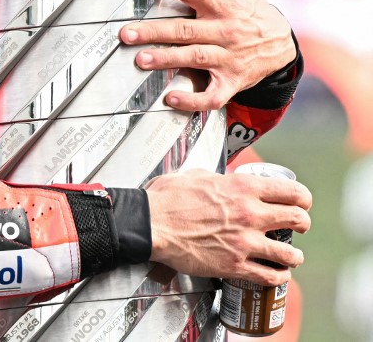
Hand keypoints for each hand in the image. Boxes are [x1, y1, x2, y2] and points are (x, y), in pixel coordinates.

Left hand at [119, 0, 295, 110]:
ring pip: (194, 59)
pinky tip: (169, 99)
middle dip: (154, 31)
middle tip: (125, 33)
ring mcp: (228, 58)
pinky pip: (212, 95)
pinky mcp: (230, 81)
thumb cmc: (251, 5)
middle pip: (185, 30)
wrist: (281, 43)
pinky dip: (192, 100)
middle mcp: (224, 31)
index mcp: (223, 4)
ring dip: (166, 60)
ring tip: (140, 59)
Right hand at [146, 169, 311, 284]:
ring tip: (291, 256)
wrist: (150, 223)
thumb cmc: (166, 198)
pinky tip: (277, 274)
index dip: (303, 199)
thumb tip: (223, 181)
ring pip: (291, 254)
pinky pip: (270, 276)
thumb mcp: (196, 175)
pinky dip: (278, 277)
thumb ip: (219, 179)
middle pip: (298, 220)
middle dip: (302, 225)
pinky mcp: (234, 265)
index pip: (293, 192)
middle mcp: (250, 214)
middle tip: (298, 228)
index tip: (300, 204)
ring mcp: (244, 242)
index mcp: (243, 188)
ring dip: (294, 256)